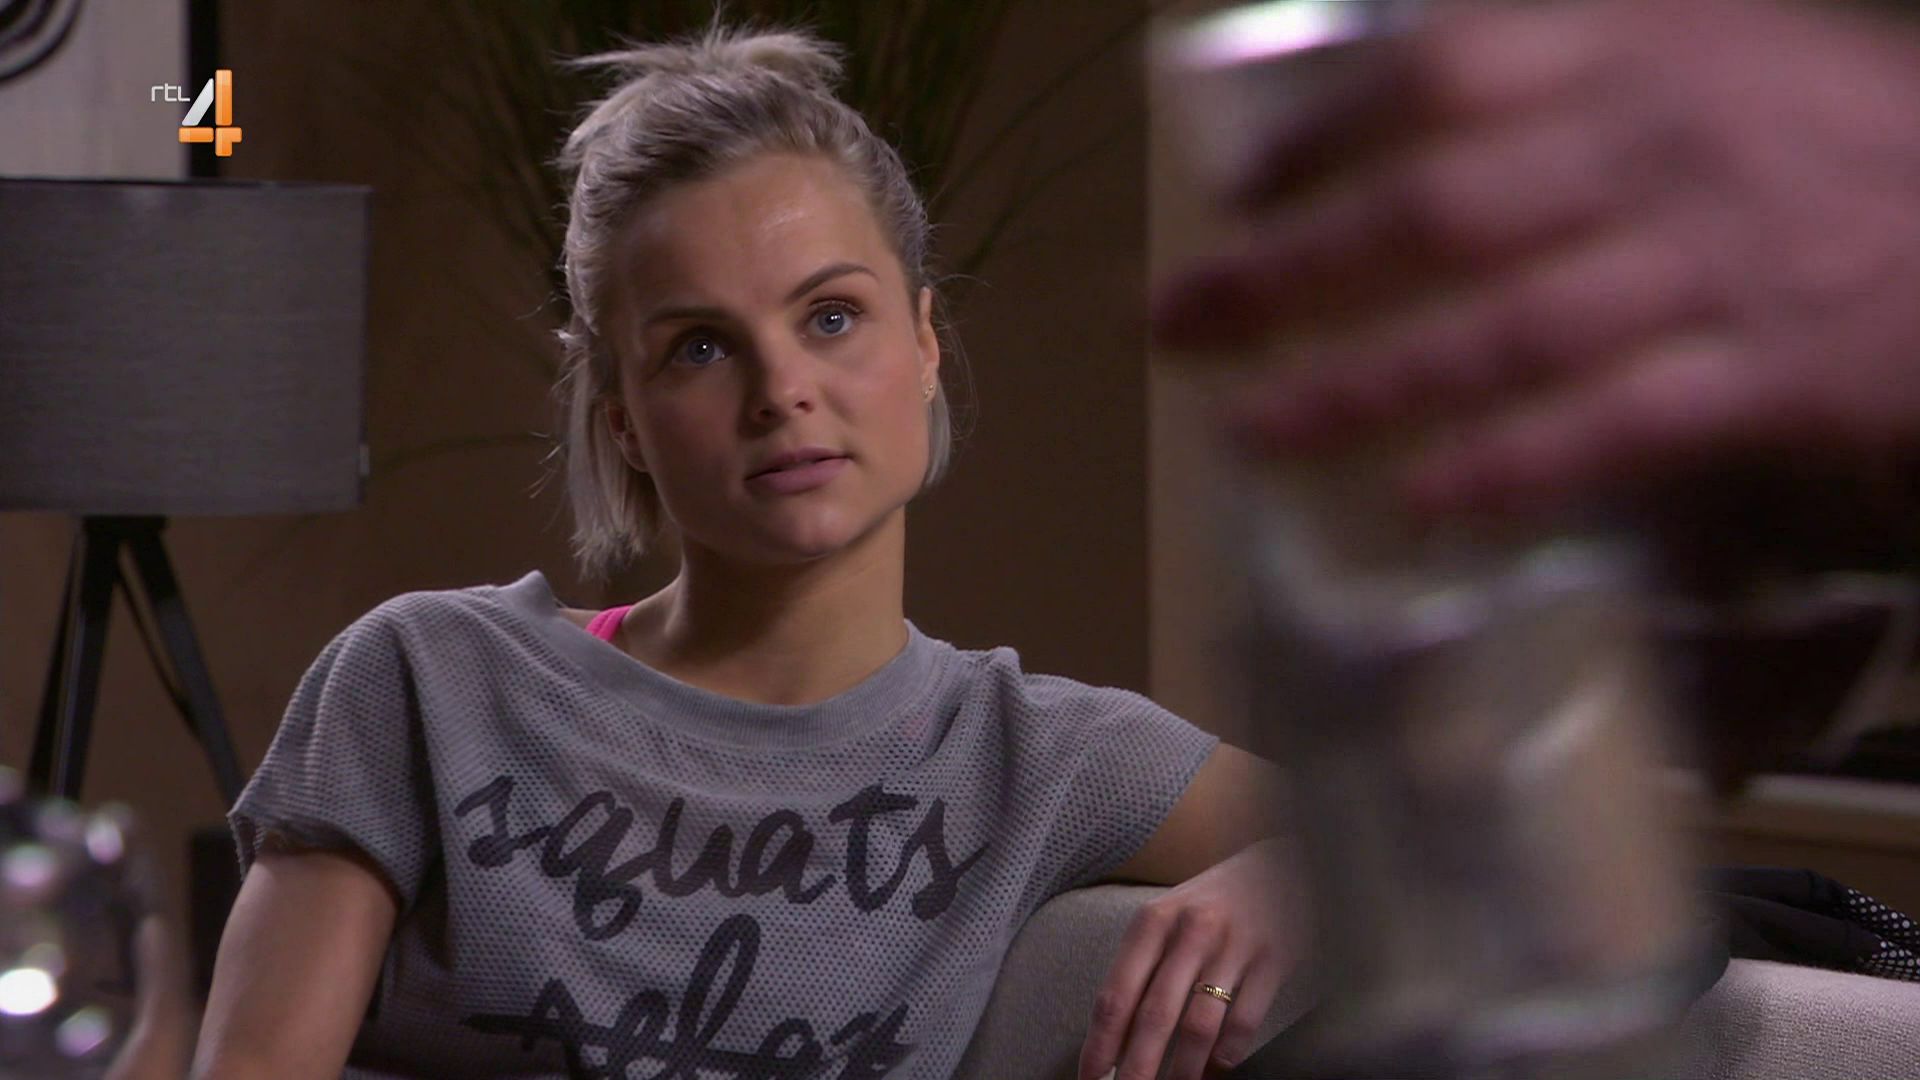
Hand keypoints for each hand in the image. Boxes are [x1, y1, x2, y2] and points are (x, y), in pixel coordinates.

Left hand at [1077, 840, 1296, 1079]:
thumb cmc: (1214, 899)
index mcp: (1153, 920)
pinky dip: (1227, 1054)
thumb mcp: (1170, 915)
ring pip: (1199, 1026)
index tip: (1090, 1077)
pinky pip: (1244, 1021)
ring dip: (1184, 1070)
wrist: (1283, 864)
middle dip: (1137, 1068)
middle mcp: (1190, 931)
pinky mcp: (1273, 960)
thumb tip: (1117, 1035)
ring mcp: (1234, 946)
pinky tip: (1217, 1067)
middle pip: (1155, 1016)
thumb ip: (1144, 966)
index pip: (1117, 994)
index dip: (1101, 1044)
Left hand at [1155, 0, 1919, 518]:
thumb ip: (1574, 62)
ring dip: (1364, 389)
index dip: (1321, 135)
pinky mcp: (1769, 376)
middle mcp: (1660, 148)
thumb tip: (1409, 79)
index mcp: (1642, 53)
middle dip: (1290, 274)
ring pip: (1504, 332)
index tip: (1238, 192)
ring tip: (1256, 431)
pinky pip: (1616, 427)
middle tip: (1183, 323)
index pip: (1441, 75)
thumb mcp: (1719, 48)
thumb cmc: (1843, 139)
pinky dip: (1513, 467)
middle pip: (1435, 211)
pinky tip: (1424, 504)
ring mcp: (1714, 266)